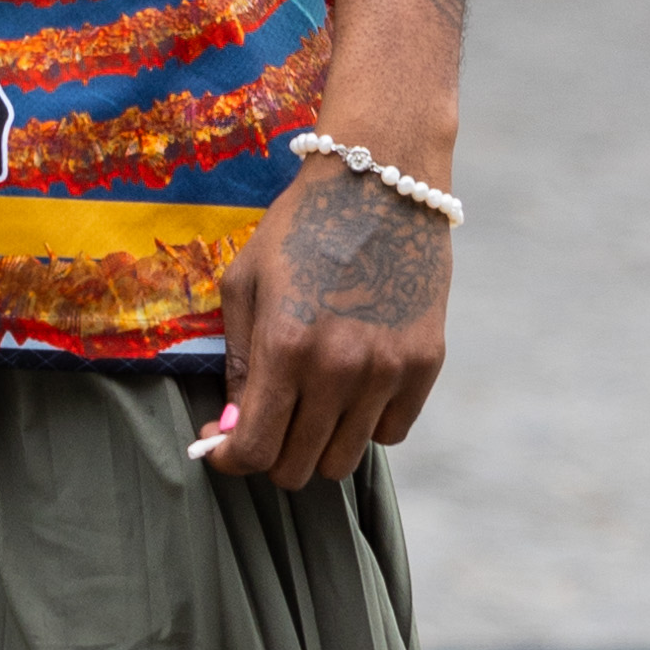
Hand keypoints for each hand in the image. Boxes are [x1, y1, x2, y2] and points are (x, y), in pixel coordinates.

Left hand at [200, 153, 452, 488]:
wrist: (380, 182)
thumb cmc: (301, 228)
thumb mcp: (247, 285)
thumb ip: (238, 365)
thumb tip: (232, 430)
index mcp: (285, 346)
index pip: (254, 451)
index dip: (231, 460)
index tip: (224, 447)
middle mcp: (338, 368)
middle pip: (298, 468)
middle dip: (271, 455)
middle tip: (267, 424)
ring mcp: (387, 370)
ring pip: (344, 460)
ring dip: (318, 444)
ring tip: (310, 406)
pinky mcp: (425, 364)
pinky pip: (391, 432)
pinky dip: (367, 423)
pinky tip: (354, 388)